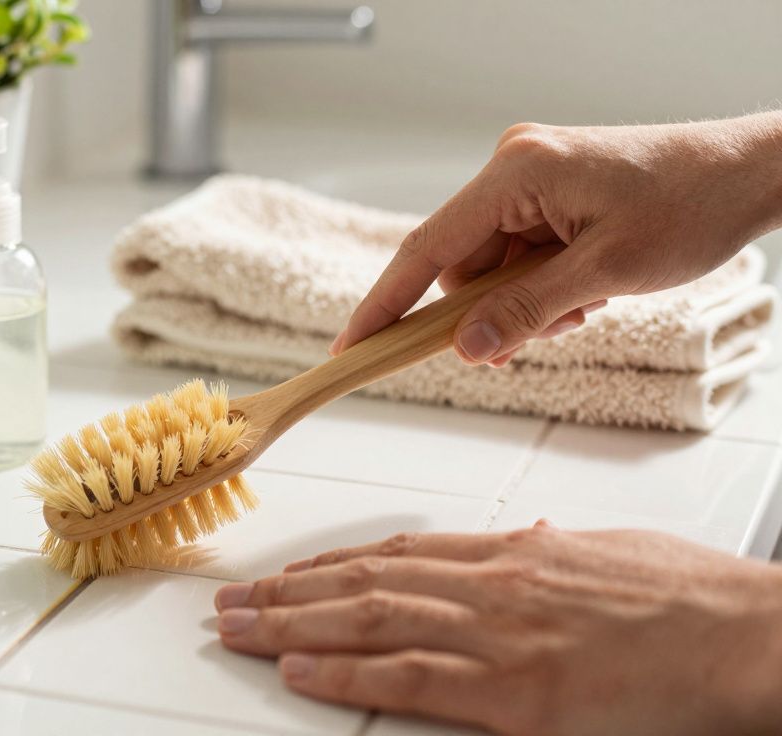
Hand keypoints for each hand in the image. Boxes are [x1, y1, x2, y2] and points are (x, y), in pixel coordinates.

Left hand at [213, 523, 781, 734]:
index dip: (335, 565)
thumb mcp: (614, 554)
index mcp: (515, 554)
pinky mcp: (512, 692)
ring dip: (291, 625)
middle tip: (233, 600)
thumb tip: (533, 541)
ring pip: (367, 620)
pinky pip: (408, 676)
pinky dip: (345, 672)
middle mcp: (490, 585)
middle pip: (364, 582)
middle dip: (289, 593)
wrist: (746, 637)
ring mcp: (495, 636)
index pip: (399, 553)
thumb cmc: (695, 599)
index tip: (292, 573)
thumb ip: (560, 551)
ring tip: (237, 629)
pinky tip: (298, 670)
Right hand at [333, 113, 781, 365]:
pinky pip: (519, 255)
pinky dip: (542, 285)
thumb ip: (528, 311)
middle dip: (492, 311)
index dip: (385, 304)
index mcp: (515, 173)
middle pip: (462, 264)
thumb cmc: (690, 203)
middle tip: (542, 333)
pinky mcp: (548, 193)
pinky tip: (585, 288)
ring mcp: (531, 180)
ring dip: (526, 301)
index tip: (353, 346)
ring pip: (493, 267)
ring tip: (585, 304)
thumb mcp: (606, 272)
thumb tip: (468, 348)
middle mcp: (513, 169)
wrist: (748, 174)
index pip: (427, 249)